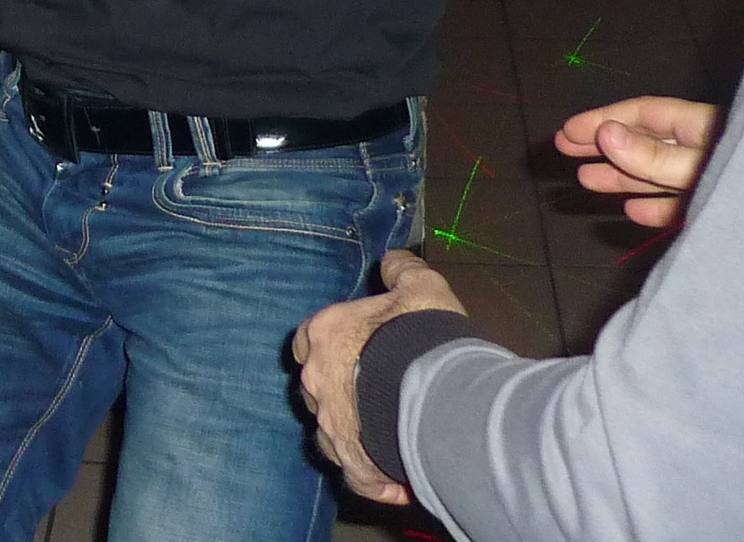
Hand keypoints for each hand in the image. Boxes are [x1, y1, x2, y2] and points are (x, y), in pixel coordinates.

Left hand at [292, 249, 468, 507]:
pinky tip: (396, 481)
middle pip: (316, 386)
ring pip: (331, 432)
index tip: (350, 347)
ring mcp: (331, 425)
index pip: (307, 338)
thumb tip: (393, 261)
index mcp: (324, 335)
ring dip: (355, 432)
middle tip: (374, 392)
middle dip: (340, 389)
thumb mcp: (420, 287)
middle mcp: (317, 380)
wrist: (436, 394)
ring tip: (387, 433)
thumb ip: (402, 272)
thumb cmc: (423, 335)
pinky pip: (357, 474)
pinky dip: (373, 476)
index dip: (327, 343)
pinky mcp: (353, 462)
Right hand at [554, 96, 717, 227]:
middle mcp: (704, 148)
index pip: (643, 115)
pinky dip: (655, 207)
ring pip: (659, 173)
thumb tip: (604, 133)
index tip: (568, 131)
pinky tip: (632, 211)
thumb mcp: (699, 166)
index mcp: (701, 125)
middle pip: (646, 141)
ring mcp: (713, 179)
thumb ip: (653, 155)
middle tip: (564, 148)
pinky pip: (682, 204)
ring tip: (586, 179)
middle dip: (604, 144)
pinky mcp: (721, 210)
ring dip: (622, 176)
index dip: (603, 119)